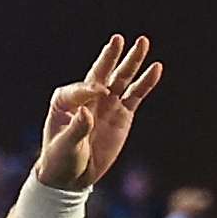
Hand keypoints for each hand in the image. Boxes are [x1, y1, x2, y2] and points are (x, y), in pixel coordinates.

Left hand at [30, 35, 163, 191]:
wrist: (72, 178)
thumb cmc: (60, 160)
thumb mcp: (65, 146)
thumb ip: (76, 128)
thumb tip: (86, 112)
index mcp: (65, 101)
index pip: (79, 88)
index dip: (88, 89)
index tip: (97, 94)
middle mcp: (87, 98)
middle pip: (100, 73)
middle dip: (110, 57)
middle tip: (118, 39)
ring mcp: (106, 104)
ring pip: (121, 79)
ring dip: (132, 62)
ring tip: (143, 42)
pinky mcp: (122, 115)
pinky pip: (135, 95)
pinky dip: (145, 82)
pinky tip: (156, 68)